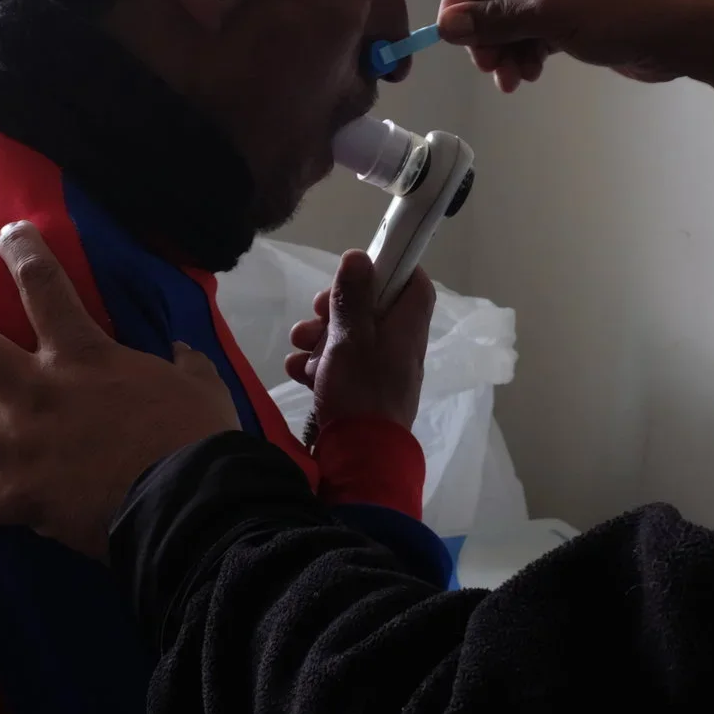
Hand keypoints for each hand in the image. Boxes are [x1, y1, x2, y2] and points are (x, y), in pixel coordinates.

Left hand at [0, 221, 240, 560]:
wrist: (184, 502)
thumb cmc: (195, 437)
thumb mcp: (200, 387)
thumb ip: (186, 366)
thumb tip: (183, 353)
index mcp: (81, 354)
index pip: (45, 284)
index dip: (21, 251)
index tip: (5, 233)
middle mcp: (36, 389)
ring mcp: (19, 444)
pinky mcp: (18, 497)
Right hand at [284, 250, 435, 428]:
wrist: (360, 458)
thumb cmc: (360, 390)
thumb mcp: (351, 337)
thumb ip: (353, 296)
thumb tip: (359, 255)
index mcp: (406, 328)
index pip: (414, 284)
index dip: (392, 268)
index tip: (361, 267)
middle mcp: (398, 347)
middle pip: (372, 311)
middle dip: (335, 308)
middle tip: (314, 312)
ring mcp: (380, 373)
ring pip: (349, 339)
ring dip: (319, 338)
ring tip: (300, 346)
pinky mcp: (360, 395)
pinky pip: (339, 369)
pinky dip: (318, 366)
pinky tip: (298, 372)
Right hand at [437, 0, 713, 91]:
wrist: (681, 33)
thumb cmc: (618, 8)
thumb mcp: (549, 13)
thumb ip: (494, 20)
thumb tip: (446, 27)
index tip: (451, 35)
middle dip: (486, 33)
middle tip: (487, 66)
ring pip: (512, 17)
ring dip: (506, 49)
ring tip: (513, 79)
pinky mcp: (574, 12)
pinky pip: (534, 31)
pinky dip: (526, 52)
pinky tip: (529, 74)